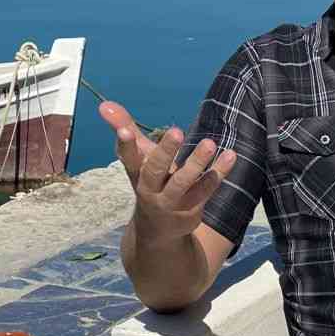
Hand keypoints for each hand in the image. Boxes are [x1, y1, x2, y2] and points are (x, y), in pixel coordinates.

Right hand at [98, 100, 234, 245]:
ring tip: (209, 143)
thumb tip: (104, 105)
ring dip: (196, 163)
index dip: (125, 145)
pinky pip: (207, 189)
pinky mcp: (192, 208)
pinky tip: (230, 155)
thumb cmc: (149, 183)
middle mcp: (151, 190)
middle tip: (176, 131)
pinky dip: (219, 172)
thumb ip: (125, 129)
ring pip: (183, 183)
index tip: (124, 130)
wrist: (158, 231)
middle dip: (165, 153)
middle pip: (155, 171)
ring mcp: (172, 201)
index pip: (128, 159)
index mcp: (136, 174)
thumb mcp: (138, 158)